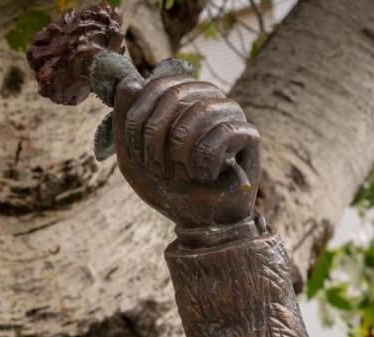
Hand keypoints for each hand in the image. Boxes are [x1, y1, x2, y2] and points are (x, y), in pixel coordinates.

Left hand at [112, 74, 260, 230]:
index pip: (155, 87)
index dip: (138, 121)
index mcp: (179, 98)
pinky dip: (205, 162)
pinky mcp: (249, 134)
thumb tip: (128, 79)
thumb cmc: (166, 185)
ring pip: (200, 113)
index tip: (136, 155)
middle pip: (175, 96)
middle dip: (156, 140)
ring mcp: (231, 113)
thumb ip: (124, 121)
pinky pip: (223, 134)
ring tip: (182, 174)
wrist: (198, 220)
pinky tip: (206, 176)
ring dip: (180, 153)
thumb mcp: (132, 157)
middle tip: (158, 170)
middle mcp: (207, 98)